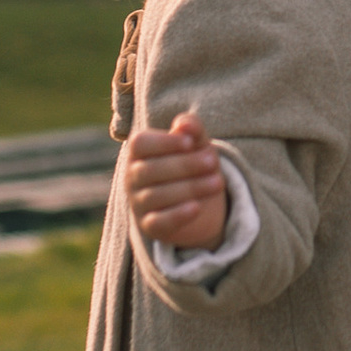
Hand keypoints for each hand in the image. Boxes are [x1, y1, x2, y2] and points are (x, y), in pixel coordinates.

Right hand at [127, 112, 228, 250]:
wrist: (199, 203)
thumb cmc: (193, 164)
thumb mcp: (196, 144)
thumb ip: (191, 129)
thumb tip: (185, 124)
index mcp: (138, 152)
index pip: (140, 143)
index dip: (164, 142)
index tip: (190, 143)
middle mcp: (132, 177)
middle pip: (150, 170)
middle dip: (185, 165)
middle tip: (213, 162)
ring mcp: (138, 202)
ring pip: (156, 195)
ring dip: (190, 188)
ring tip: (217, 182)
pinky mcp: (149, 226)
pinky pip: (159, 221)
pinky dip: (177, 215)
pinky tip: (197, 208)